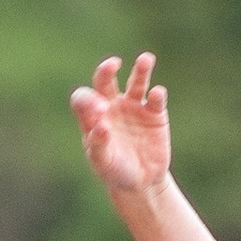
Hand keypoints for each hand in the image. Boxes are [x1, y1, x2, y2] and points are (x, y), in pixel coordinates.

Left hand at [71, 50, 170, 198]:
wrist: (141, 181)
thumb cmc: (115, 171)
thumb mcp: (102, 162)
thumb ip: (98, 144)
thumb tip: (101, 125)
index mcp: (92, 116)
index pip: (83, 99)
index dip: (89, 100)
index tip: (100, 112)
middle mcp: (111, 105)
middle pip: (105, 81)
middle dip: (106, 71)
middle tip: (112, 65)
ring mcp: (134, 106)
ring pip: (136, 82)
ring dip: (141, 70)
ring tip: (146, 59)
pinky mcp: (155, 113)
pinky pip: (156, 99)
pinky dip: (157, 95)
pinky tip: (156, 94)